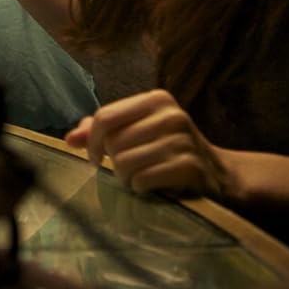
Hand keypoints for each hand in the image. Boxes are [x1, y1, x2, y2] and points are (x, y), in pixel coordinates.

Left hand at [64, 89, 236, 199]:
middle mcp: (171, 115)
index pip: (105, 117)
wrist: (218, 175)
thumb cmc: (168, 151)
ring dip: (126, 178)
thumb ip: (104, 131)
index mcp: (156, 100)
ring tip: (140, 178)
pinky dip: (140, 188)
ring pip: (125, 163)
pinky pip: (142, 180)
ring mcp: (183, 140)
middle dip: (114, 163)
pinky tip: (152, 186)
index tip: (95, 158)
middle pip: (114, 143)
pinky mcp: (189, 166)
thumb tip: (70, 138)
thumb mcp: (138, 132)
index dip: (92, 141)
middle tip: (128, 170)